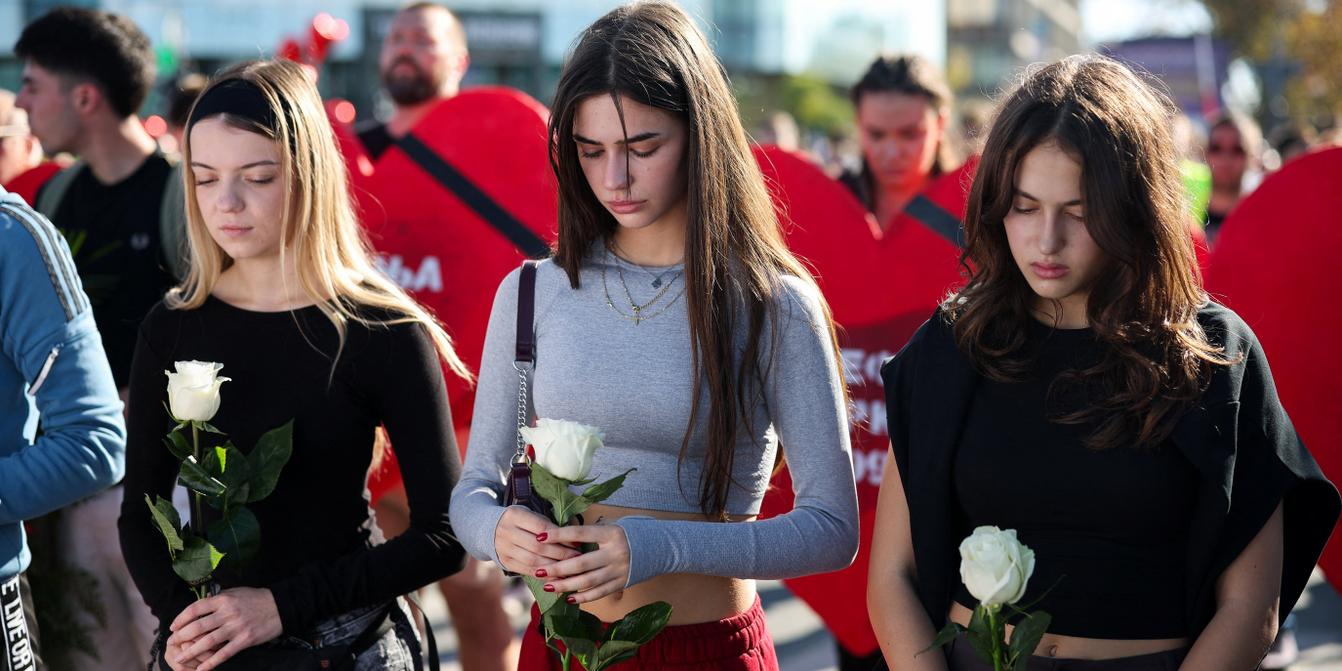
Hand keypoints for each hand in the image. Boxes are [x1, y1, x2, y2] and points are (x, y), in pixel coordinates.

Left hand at [166, 587, 283, 670]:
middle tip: (172, 644)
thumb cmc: (257, 598)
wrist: (281, 606)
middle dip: (181, 637)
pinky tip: (201, 669)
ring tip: (180, 659)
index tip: (173, 627)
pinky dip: (211, 663)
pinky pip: (224, 653)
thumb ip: (219, 598)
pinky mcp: (245, 640)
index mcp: (224, 599)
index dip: (181, 618)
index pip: (195, 609)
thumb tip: (202, 604)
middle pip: (197, 627)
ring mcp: (236, 627)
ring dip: (191, 652)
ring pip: (207, 641)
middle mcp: (227, 613)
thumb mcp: (236, 592)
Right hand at [495, 505, 580, 575]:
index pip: (541, 528)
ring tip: (571, 568)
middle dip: (561, 554)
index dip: (560, 536)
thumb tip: (574, 535)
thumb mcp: (529, 514)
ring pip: (533, 561)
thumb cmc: (519, 520)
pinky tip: (558, 577)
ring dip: (555, 567)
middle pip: (538, 547)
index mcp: (514, 515)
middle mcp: (506, 532)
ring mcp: (504, 549)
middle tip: (578, 557)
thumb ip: (547, 523)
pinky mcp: (505, 562)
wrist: (489, 528)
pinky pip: (527, 571)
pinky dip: (544, 575)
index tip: (577, 542)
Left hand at [534, 523, 629, 603]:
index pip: (580, 533)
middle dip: (557, 568)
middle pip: (581, 563)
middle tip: (539, 571)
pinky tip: (568, 598)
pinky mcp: (621, 583)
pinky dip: (583, 597)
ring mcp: (619, 570)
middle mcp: (615, 552)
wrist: (657, 547)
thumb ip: (588, 532)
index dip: (559, 535)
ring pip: (587, 581)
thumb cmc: (626, 534)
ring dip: (566, 585)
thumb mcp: (610, 526)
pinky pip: (599, 593)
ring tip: (549, 587)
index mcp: (611, 534)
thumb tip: (560, 535)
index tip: (540, 537)